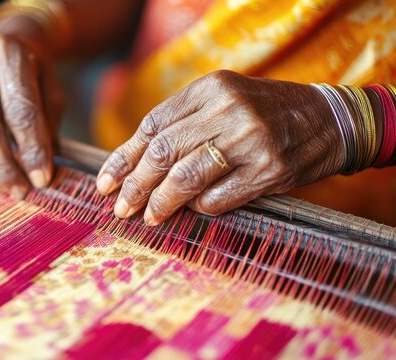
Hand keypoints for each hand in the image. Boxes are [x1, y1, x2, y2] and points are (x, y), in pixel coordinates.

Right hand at [0, 19, 62, 198]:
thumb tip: (42, 173)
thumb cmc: (35, 73)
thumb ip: (47, 128)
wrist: (6, 41)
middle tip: (21, 190)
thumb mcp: (51, 92)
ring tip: (6, 186)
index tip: (42, 179)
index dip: (31, 150)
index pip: (20, 111)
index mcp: (9, 56)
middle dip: (5, 167)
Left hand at [96, 70, 343, 224]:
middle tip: (120, 206)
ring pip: (185, 178)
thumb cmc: (263, 113)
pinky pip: (217, 198)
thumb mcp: (223, 101)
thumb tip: (132, 162)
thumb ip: (182, 123)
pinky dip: (199, 208)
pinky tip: (193, 210)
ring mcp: (250, 141)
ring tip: (147, 217)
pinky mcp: (269, 171)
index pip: (152, 125)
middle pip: (163, 152)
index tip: (105, 180)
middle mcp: (228, 111)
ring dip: (160, 203)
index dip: (124, 157)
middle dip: (134, 184)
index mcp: (211, 88)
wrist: (328, 121)